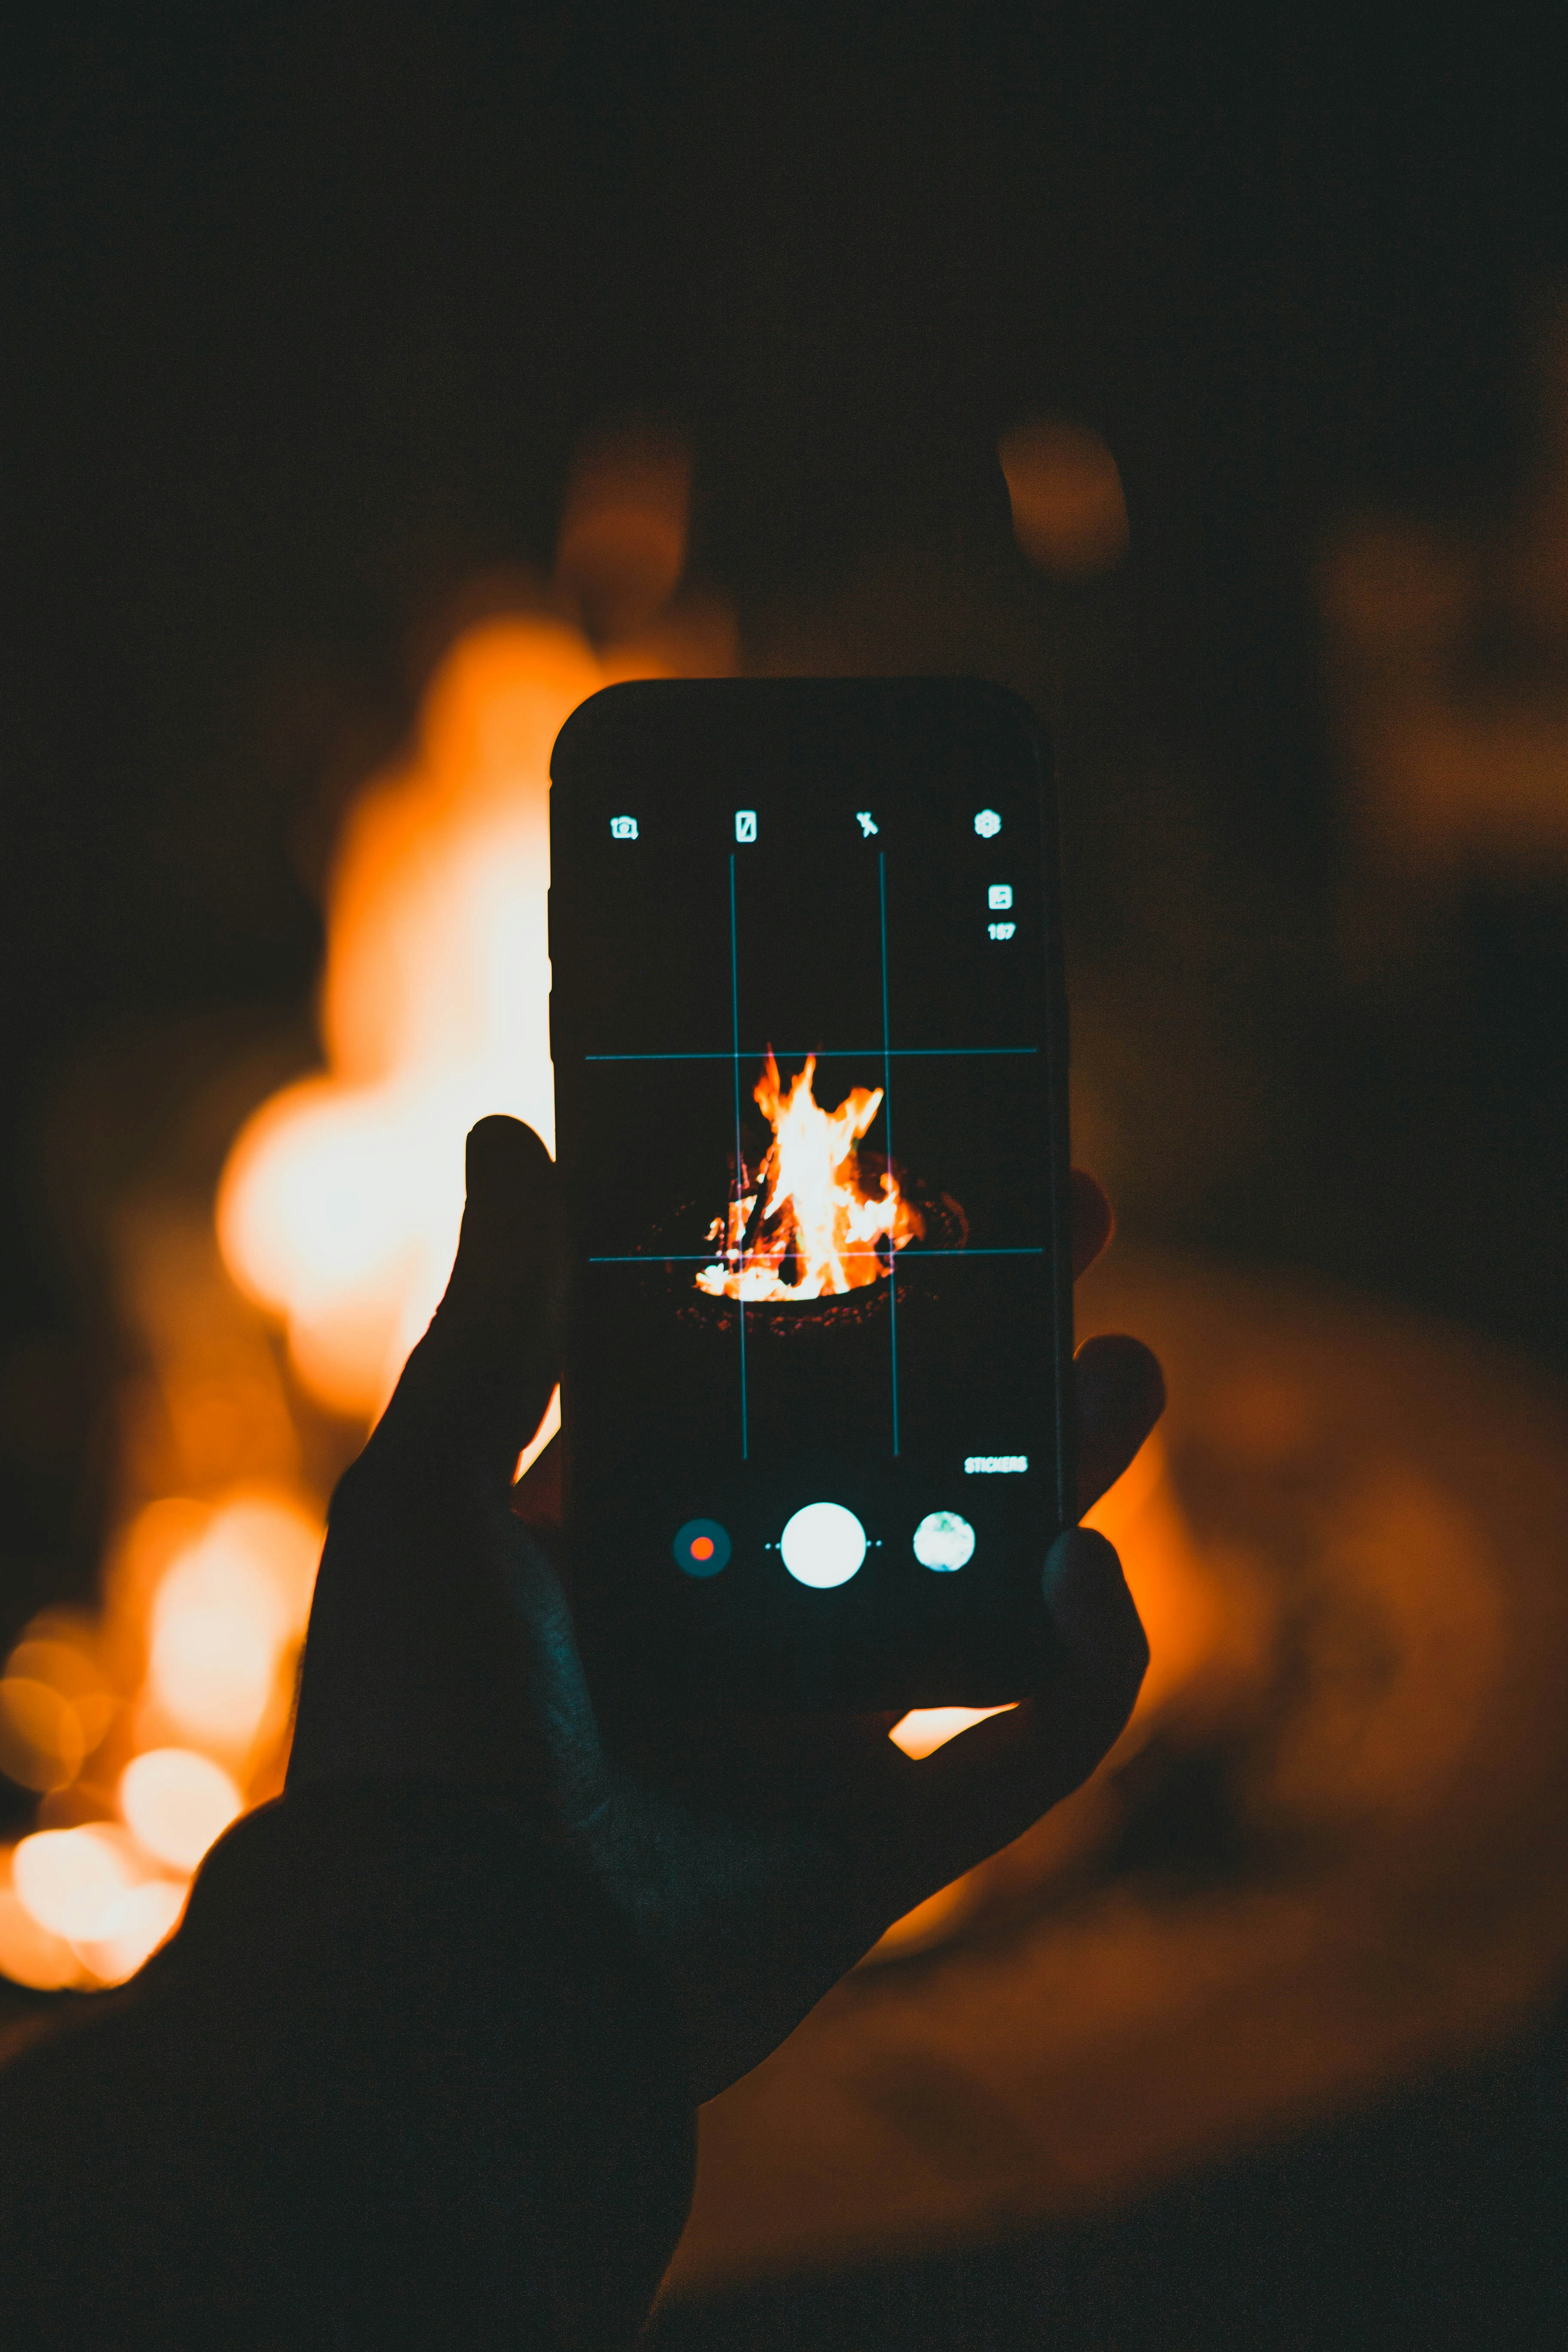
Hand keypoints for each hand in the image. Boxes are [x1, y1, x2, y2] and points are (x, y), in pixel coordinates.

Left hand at [287, 1119, 1162, 2103]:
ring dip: (1064, 1475)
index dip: (850, 1279)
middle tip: (1075, 1236)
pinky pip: (1026, 1747)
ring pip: (977, 1579)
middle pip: (895, 1456)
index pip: (765, 1372)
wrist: (446, 1975)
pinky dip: (1086, 1668)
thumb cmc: (419, 1728)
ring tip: (1124, 1371)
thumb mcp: (426, 1493)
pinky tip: (1089, 1573)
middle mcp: (725, 1615)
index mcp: (627, 1527)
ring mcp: (809, 1729)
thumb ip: (493, 1323)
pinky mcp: (876, 1838)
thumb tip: (510, 1140)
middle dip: (988, 1351)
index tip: (923, 1185)